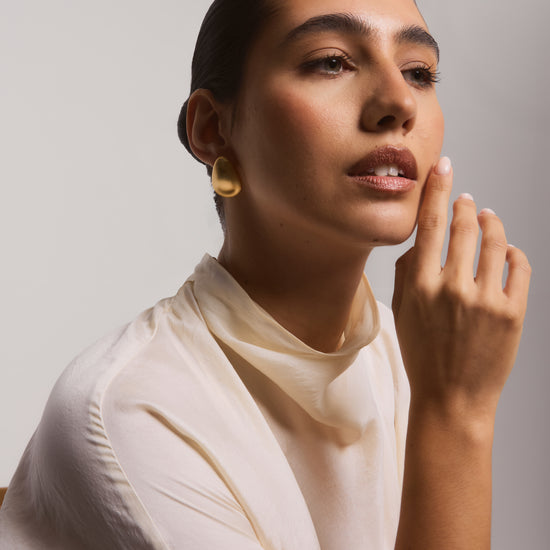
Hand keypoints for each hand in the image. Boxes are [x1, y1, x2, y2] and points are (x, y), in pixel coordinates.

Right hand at [392, 157, 530, 418]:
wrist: (452, 398)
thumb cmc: (423, 356)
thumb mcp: (401, 313)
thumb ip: (407, 273)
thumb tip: (421, 241)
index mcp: (421, 287)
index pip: (428, 225)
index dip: (437, 191)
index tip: (443, 168)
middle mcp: (453, 288)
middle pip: (464, 227)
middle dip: (465, 206)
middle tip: (466, 201)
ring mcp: (486, 300)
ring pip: (496, 241)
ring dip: (492, 223)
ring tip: (488, 218)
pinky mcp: (513, 313)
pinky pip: (520, 267)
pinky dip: (515, 252)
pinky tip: (508, 252)